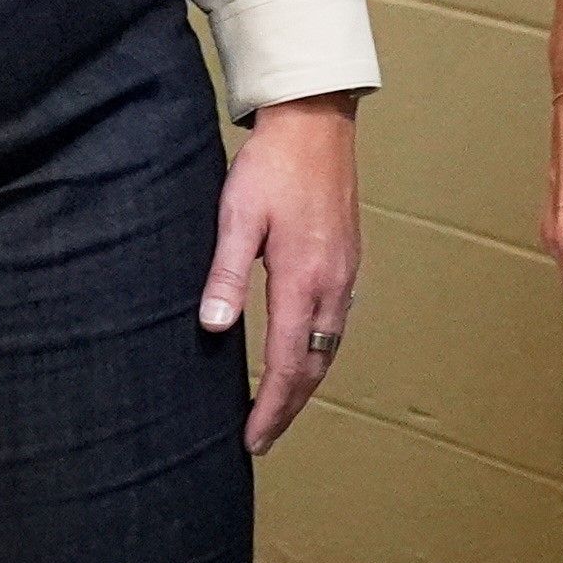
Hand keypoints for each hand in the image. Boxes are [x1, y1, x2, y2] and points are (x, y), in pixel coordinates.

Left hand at [201, 93, 362, 454]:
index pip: (289, 363)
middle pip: (315, 366)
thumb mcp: (237, 216)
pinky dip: (319, 353)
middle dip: (289, 408)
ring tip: (280, 409)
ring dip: (306, 384)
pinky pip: (336, 323)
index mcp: (303, 278)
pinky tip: (304, 356)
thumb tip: (214, 327)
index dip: (271, 407)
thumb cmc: (272, 165)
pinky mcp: (348, 260)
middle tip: (263, 439)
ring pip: (330, 347)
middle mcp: (332, 284)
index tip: (252, 439)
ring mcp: (345, 273)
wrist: (316, 123)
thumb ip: (225, 273)